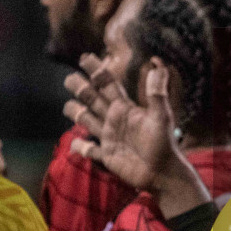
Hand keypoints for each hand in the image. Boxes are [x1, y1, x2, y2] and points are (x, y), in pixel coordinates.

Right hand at [64, 55, 182, 192]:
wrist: (162, 173)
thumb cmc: (163, 144)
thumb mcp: (161, 117)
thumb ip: (157, 93)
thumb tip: (158, 65)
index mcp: (125, 108)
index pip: (108, 84)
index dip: (97, 70)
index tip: (85, 57)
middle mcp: (115, 119)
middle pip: (93, 99)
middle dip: (81, 88)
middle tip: (69, 78)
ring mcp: (109, 137)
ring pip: (88, 121)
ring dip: (77, 113)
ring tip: (67, 106)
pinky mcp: (106, 156)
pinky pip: (90, 151)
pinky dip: (81, 148)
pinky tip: (75, 144)